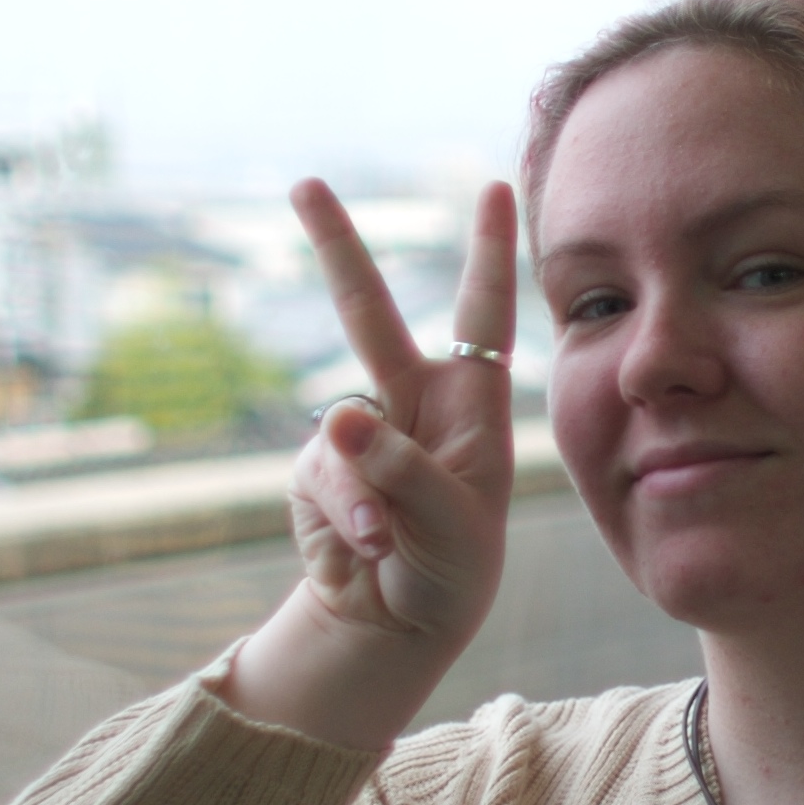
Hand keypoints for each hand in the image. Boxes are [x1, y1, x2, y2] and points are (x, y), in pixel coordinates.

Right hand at [284, 177, 518, 647]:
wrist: (401, 621)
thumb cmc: (453, 564)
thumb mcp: (453, 522)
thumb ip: (401, 469)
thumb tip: (339, 416)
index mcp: (471, 401)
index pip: (484, 314)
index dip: (490, 251)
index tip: (498, 186)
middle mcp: (413, 401)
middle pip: (368, 312)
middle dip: (336, 246)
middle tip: (305, 183)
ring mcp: (359, 432)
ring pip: (342, 422)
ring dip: (364, 488)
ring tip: (390, 539)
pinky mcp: (318, 468)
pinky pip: (322, 475)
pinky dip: (346, 512)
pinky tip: (368, 546)